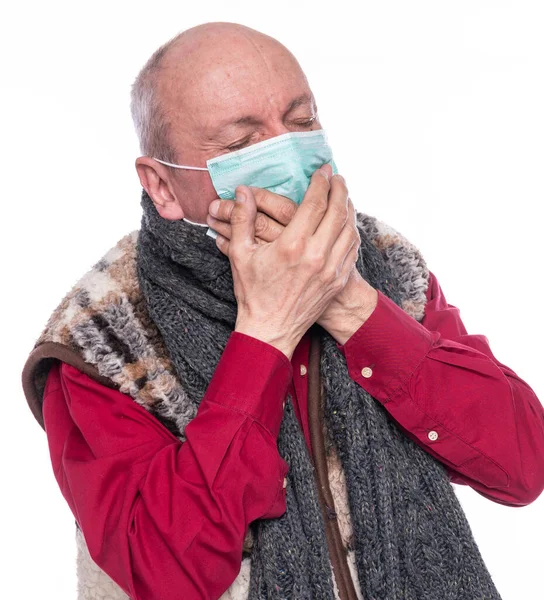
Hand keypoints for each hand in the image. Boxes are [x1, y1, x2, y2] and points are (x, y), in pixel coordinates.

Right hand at [211, 166, 358, 358]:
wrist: (270, 330)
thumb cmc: (253, 293)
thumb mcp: (240, 255)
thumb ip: (242, 219)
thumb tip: (243, 191)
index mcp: (293, 246)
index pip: (315, 203)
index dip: (320, 182)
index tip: (322, 171)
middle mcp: (317, 256)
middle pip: (338, 211)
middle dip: (340, 189)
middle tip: (337, 177)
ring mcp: (331, 270)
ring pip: (349, 229)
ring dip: (349, 208)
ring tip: (344, 196)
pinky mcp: (337, 282)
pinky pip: (352, 249)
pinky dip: (351, 231)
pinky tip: (346, 224)